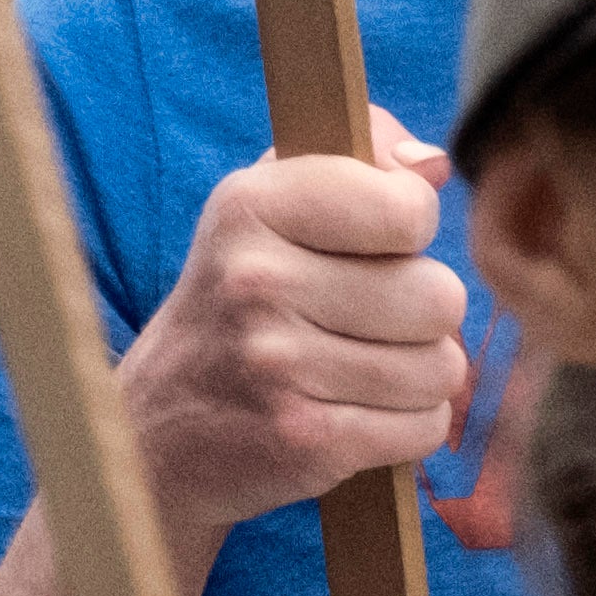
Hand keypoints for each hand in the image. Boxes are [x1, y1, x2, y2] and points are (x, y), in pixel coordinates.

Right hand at [124, 110, 502, 543]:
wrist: (154, 435)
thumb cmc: (239, 301)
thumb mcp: (269, 204)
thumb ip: (361, 154)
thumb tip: (433, 165)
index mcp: (251, 206)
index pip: (409, 209)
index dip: (410, 227)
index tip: (374, 243)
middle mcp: (257, 282)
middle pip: (440, 297)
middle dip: (422, 314)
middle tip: (367, 321)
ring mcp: (278, 367)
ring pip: (441, 368)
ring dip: (418, 376)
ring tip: (360, 369)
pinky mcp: (305, 442)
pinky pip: (425, 427)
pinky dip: (406, 426)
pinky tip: (354, 413)